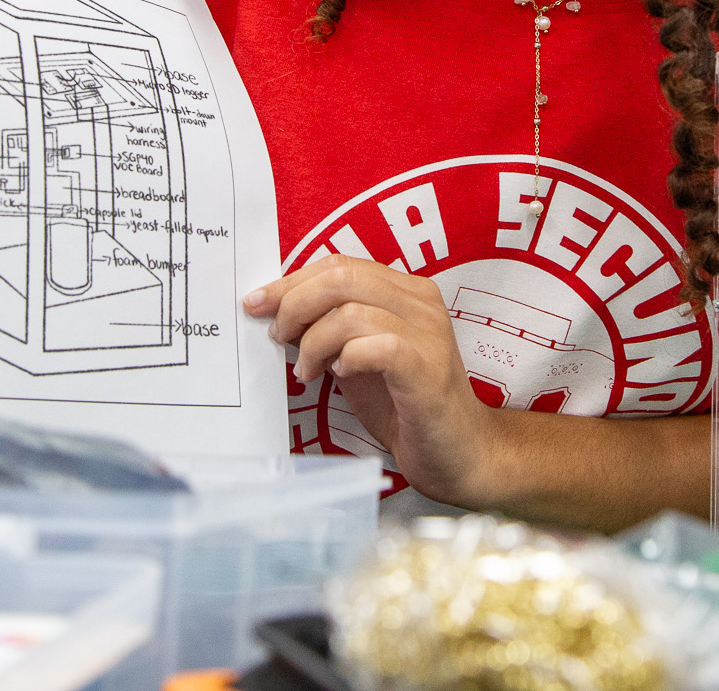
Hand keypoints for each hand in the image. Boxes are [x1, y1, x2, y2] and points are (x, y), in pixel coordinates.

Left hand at [244, 254, 503, 507]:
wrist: (460, 453)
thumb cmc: (405, 405)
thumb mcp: (358, 357)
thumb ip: (329, 330)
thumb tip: (277, 313)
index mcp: (406, 292)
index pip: (340, 265)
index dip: (292, 281)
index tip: (258, 303)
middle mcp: (420, 303)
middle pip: (341, 277)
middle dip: (295, 304)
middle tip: (278, 337)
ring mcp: (428, 334)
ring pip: (352, 310)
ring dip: (314, 341)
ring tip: (307, 372)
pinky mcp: (427, 369)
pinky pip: (378, 345)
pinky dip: (347, 358)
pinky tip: (340, 375)